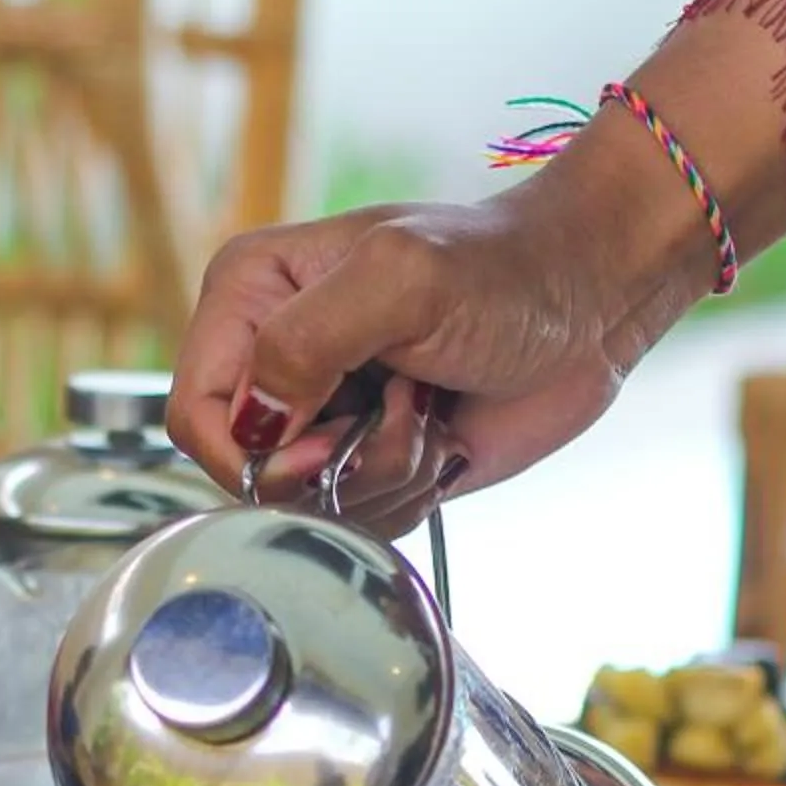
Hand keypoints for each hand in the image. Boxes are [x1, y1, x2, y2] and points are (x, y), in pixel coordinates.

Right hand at [167, 184, 647, 536]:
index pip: (196, 415)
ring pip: (306, 506)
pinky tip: (440, 437)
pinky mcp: (365, 456)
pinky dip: (405, 492)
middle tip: (401, 407)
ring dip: (382, 476)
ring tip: (428, 411)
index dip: (255, 454)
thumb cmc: (505, 267)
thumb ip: (304, 343)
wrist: (589, 297)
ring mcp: (319, 411)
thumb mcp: (399, 281)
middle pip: (249, 476)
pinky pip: (355, 518)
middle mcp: (271, 356)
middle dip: (334, 466)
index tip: (326, 442)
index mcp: (250, 295)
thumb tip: (251, 424)